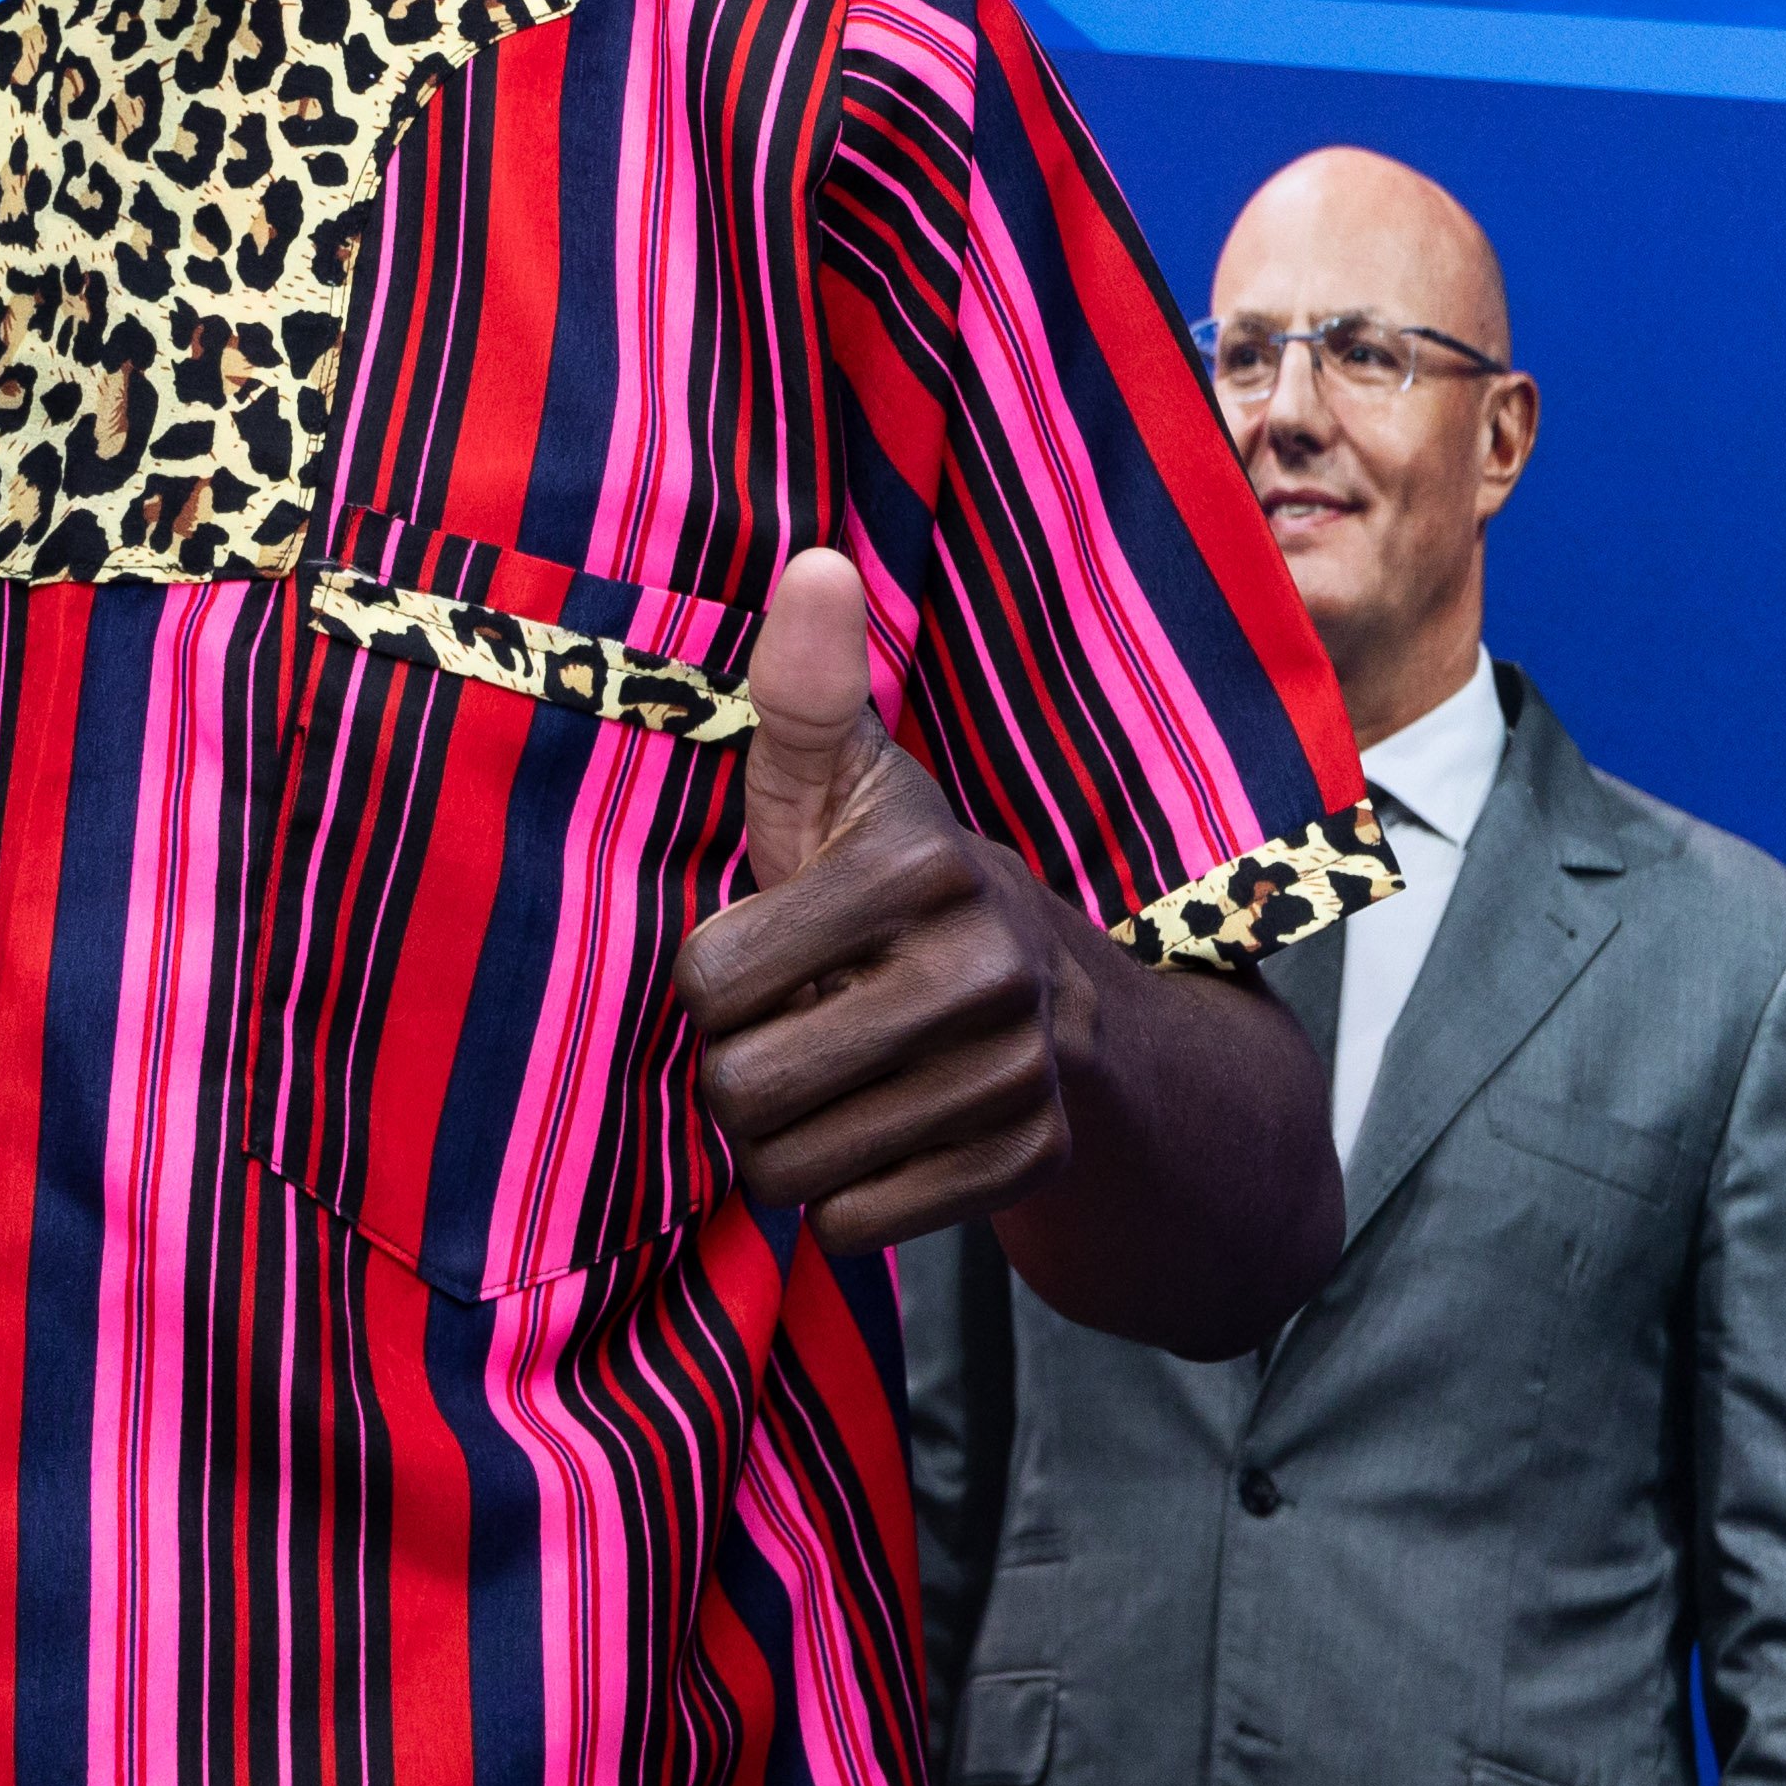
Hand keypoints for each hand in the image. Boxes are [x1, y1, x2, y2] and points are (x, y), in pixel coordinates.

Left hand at [674, 549, 1084, 1249]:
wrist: (1075, 1014)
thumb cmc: (903, 888)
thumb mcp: (845, 785)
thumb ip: (802, 692)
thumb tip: (813, 560)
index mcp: (918, 866)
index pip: (710, 982)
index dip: (710, 982)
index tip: (757, 958)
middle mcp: (982, 969)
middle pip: (748, 1091)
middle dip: (738, 1078)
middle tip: (783, 1038)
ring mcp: (1016, 1074)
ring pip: (798, 1172)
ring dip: (784, 1148)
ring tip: (824, 1087)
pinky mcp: (1027, 1162)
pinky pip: (860, 1225)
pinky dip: (845, 1200)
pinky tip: (875, 1137)